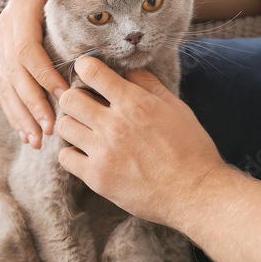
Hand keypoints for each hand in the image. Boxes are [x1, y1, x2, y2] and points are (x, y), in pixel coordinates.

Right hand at [0, 0, 68, 149]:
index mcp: (18, 13)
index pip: (27, 51)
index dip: (44, 75)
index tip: (64, 95)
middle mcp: (6, 31)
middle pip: (15, 75)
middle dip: (32, 104)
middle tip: (50, 127)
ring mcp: (4, 47)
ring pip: (8, 88)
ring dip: (22, 117)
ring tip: (37, 140)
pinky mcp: (7, 60)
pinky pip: (7, 92)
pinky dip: (16, 115)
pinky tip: (27, 135)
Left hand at [55, 56, 226, 228]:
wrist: (196, 193)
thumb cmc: (191, 149)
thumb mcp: (177, 108)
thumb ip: (149, 86)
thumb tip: (128, 70)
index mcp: (134, 103)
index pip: (90, 71)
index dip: (86, 68)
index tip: (89, 74)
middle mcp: (114, 125)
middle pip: (69, 98)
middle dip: (75, 98)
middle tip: (86, 107)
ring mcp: (103, 152)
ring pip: (64, 126)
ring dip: (74, 125)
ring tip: (87, 131)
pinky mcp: (97, 177)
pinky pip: (65, 158)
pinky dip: (73, 154)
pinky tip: (87, 154)